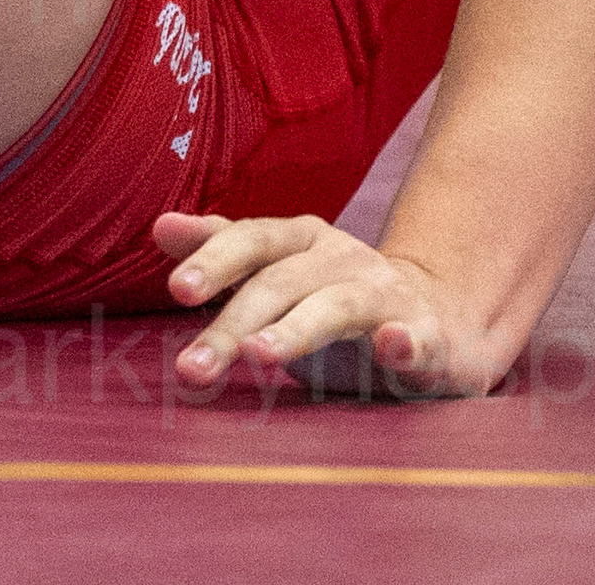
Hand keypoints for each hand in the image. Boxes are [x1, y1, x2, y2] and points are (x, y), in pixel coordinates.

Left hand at [152, 211, 507, 398]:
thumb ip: (221, 252)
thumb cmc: (330, 301)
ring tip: (258, 354)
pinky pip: (414, 337)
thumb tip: (159, 225)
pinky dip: (403, 341)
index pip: (251, 239)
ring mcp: (385, 294)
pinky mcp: (425, 337)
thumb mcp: (273, 273)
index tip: (176, 290)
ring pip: (335, 308)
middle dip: (231, 326)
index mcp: (299, 239)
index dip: (214, 260)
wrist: (434, 322)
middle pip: (279, 284)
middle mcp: (340, 258)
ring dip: (296, 330)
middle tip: (191, 368)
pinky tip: (391, 347)